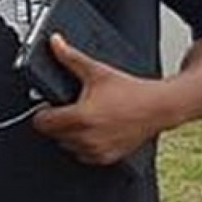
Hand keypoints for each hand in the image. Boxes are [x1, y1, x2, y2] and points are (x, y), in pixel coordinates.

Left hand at [31, 35, 167, 164]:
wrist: (160, 107)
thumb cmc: (132, 91)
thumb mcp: (97, 71)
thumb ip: (70, 57)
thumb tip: (55, 43)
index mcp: (80, 117)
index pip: (41, 123)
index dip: (42, 112)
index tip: (48, 106)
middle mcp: (87, 138)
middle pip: (53, 135)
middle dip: (55, 122)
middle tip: (67, 109)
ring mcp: (97, 151)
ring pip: (67, 146)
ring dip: (68, 135)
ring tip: (81, 119)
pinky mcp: (107, 158)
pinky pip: (83, 156)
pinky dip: (83, 146)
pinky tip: (92, 130)